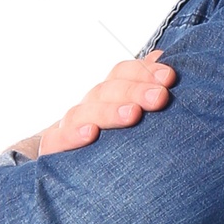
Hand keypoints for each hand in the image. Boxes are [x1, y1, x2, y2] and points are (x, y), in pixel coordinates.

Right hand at [11, 52, 175, 157]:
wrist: (64, 165)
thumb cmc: (112, 141)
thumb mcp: (132, 114)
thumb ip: (147, 88)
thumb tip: (164, 58)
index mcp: (108, 96)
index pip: (122, 74)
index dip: (144, 71)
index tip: (169, 77)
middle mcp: (89, 107)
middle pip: (107, 91)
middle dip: (135, 91)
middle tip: (160, 97)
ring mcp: (70, 126)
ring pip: (83, 112)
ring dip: (109, 111)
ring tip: (133, 114)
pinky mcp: (54, 147)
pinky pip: (58, 138)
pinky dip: (73, 134)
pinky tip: (91, 133)